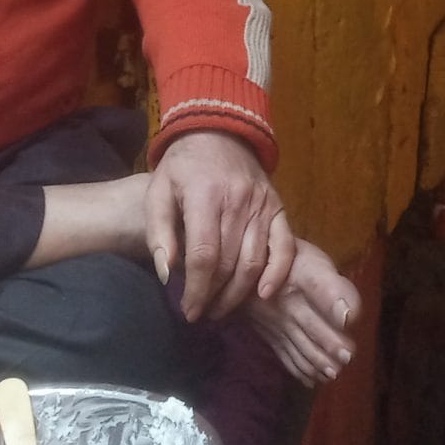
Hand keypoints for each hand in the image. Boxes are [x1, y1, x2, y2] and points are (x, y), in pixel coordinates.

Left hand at [145, 130, 291, 321]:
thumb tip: (167, 275)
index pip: (203, 255)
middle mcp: (238, 201)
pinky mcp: (279, 207)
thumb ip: (159, 233)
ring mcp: (263, 204)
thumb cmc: (182, 167)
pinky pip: (285, 247)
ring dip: (239, 293)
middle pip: (229, 263)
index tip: (188, 310)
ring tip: (221, 309)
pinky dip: (277, 274)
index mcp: (205, 195)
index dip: (196, 289)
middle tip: (201, 314)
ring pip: (254, 261)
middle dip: (214, 296)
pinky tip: (264, 295)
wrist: (219, 131)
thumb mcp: (158, 191)